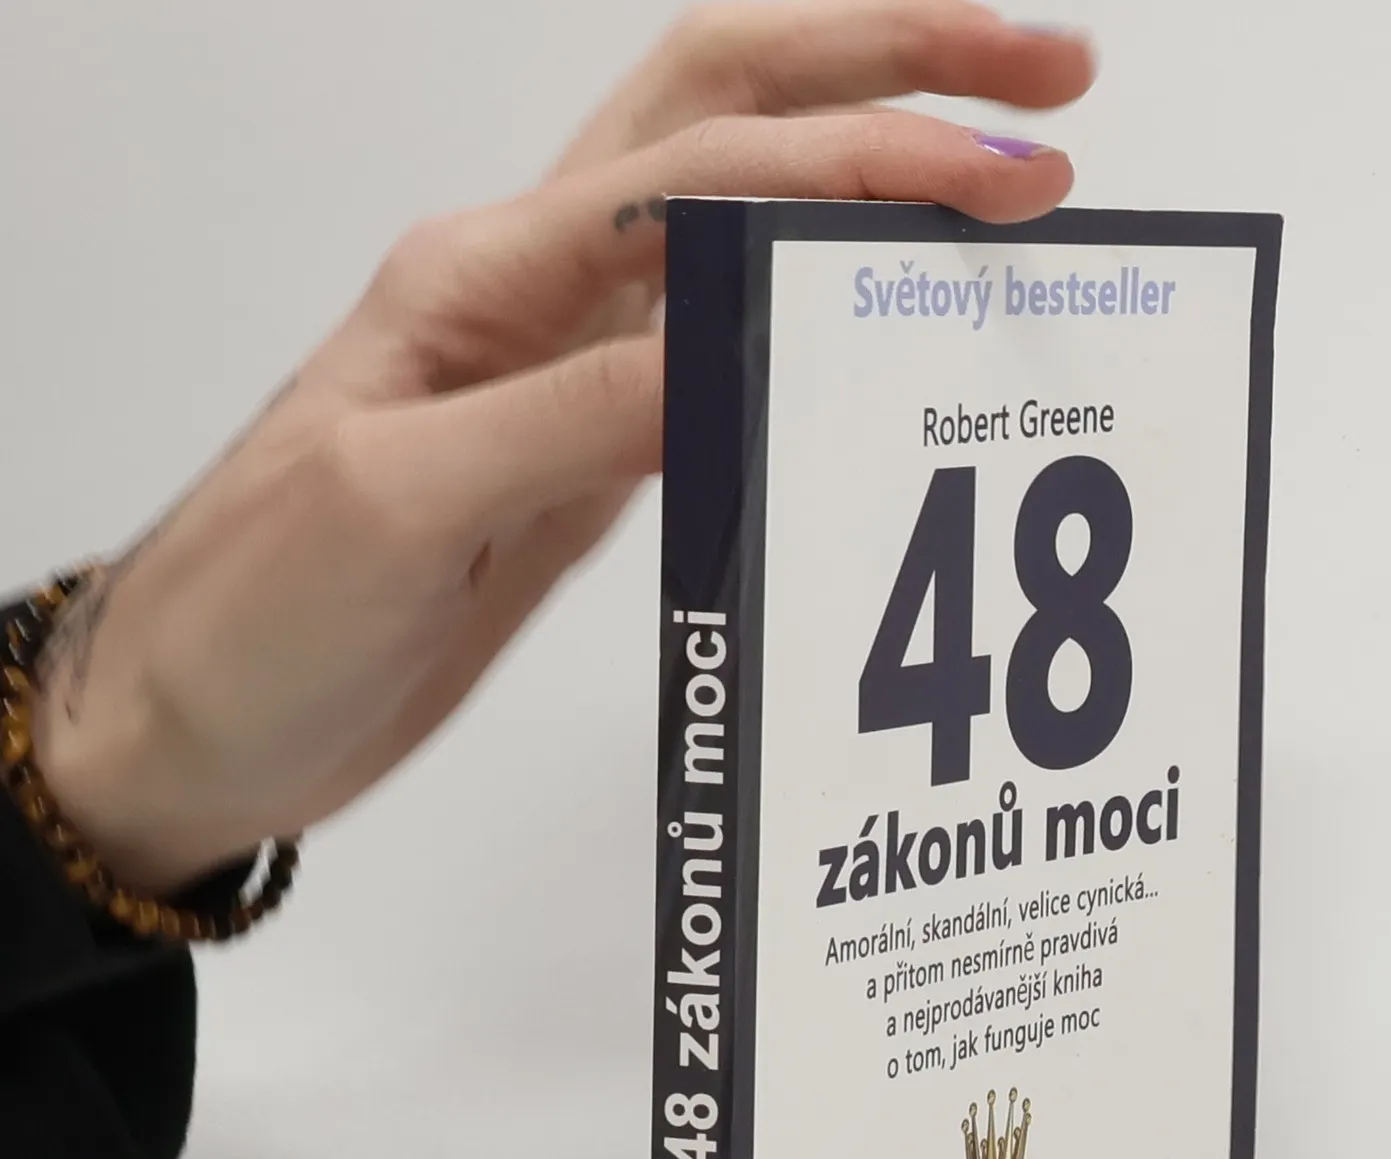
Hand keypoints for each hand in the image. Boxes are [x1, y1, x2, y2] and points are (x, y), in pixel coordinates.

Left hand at [34, 2, 1093, 892]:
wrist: (198, 719)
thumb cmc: (255, 609)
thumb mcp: (404, 501)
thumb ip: (573, 414)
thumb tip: (743, 346)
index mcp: (487, 275)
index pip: (711, 169)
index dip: (869, 153)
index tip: (1008, 173)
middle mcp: (540, 295)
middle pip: (731, 113)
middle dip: (893, 66)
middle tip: (1050, 82)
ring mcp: (573, 373)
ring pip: (745, 222)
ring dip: (873, 170)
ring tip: (1007, 184)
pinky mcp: (594, 460)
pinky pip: (734, 359)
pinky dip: (830, 320)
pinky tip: (900, 336)